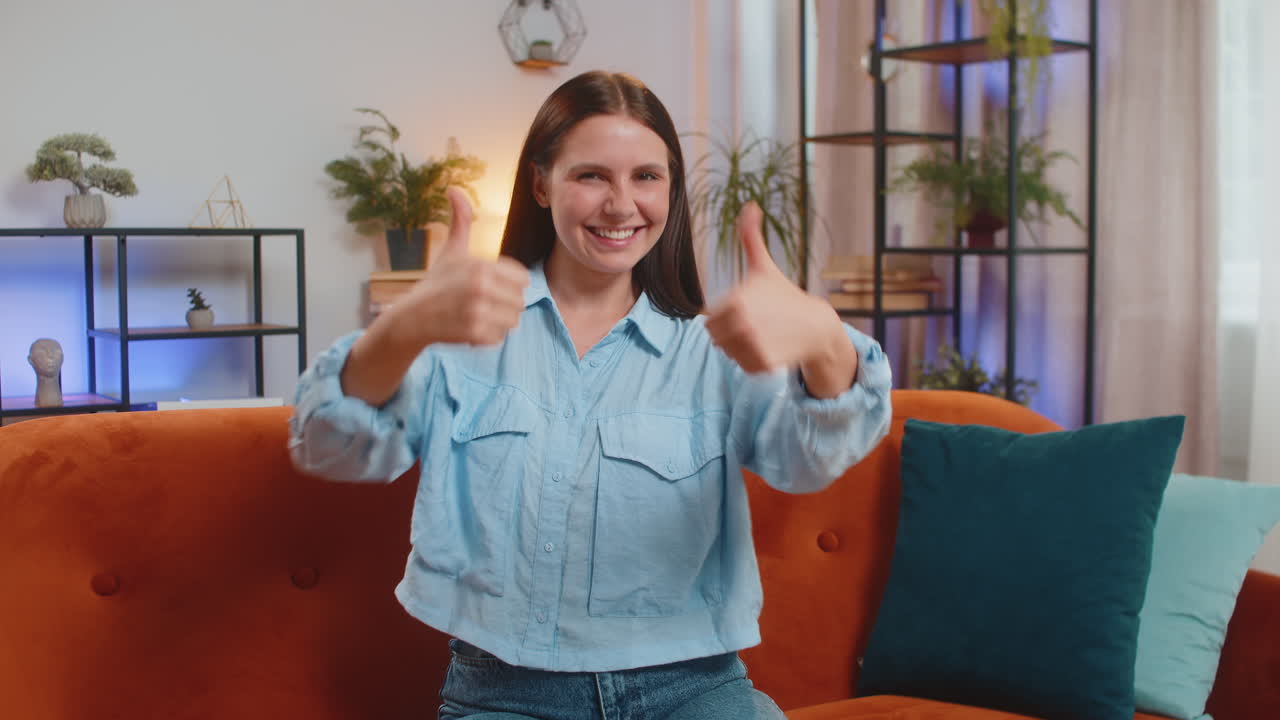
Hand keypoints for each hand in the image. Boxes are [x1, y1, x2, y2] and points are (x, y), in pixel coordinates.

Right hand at [389, 187, 529, 347]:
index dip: (508, 284)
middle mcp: (480, 287)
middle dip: (504, 305)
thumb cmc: (435, 284)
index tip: (489, 287)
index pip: (523, 278)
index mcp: (480, 265)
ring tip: (478, 316)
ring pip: (513, 321)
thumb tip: (453, 188)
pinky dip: (488, 337)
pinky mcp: (473, 334)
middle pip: (520, 301)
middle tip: (481, 304)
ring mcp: (477, 311)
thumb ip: (460, 221)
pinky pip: (499, 338)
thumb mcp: (451, 251)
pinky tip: (471, 329)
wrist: (410, 318)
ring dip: (498, 322)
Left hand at [704, 202, 857, 395]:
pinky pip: (742, 366)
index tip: (746, 312)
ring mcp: (752, 346)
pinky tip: (770, 348)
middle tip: (755, 326)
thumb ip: (750, 237)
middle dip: (730, 334)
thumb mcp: (764, 266)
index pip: (709, 321)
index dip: (724, 317)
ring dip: (740, 348)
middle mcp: (742, 324)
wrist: (816, 325)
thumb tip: (749, 205)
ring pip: (728, 353)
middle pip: (716, 338)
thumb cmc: (785, 295)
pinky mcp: (761, 364)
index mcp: (736, 300)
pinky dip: (752, 361)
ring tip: (763, 336)